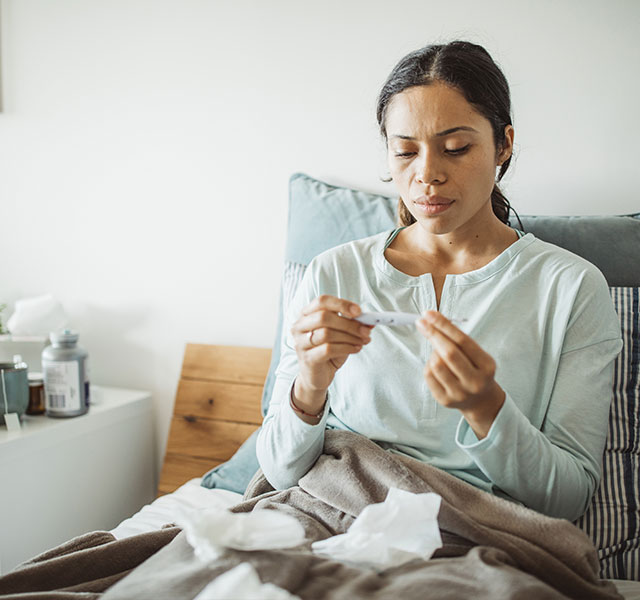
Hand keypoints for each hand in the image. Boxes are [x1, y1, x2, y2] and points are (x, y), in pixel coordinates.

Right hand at [290, 295, 372, 415]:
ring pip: (327, 333)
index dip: (341, 304)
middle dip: (349, 323)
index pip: (322, 301)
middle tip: (366, 330)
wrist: (317, 376)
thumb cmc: (327, 351)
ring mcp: (301, 343)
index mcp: (306, 314)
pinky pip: (328, 349)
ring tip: (363, 341)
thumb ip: (352, 324)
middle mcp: (299, 326)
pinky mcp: (307, 358)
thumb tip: (370, 320)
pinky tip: (356, 349)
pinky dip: (346, 348)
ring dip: (350, 337)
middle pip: (324, 317)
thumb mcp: (341, 334)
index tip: (359, 311)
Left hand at [416, 311, 504, 438]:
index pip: (463, 341)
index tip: (429, 314)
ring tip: (438, 352)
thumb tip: (432, 320)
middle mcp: (475, 382)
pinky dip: (429, 364)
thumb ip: (458, 340)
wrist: (480, 401)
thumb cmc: (475, 370)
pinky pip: (428, 375)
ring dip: (433, 352)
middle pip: (449, 353)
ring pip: (436, 364)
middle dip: (433, 334)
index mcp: (486, 366)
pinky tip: (436, 365)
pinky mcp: (445, 400)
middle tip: (422, 322)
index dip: (444, 325)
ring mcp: (459, 393)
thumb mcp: (477, 355)